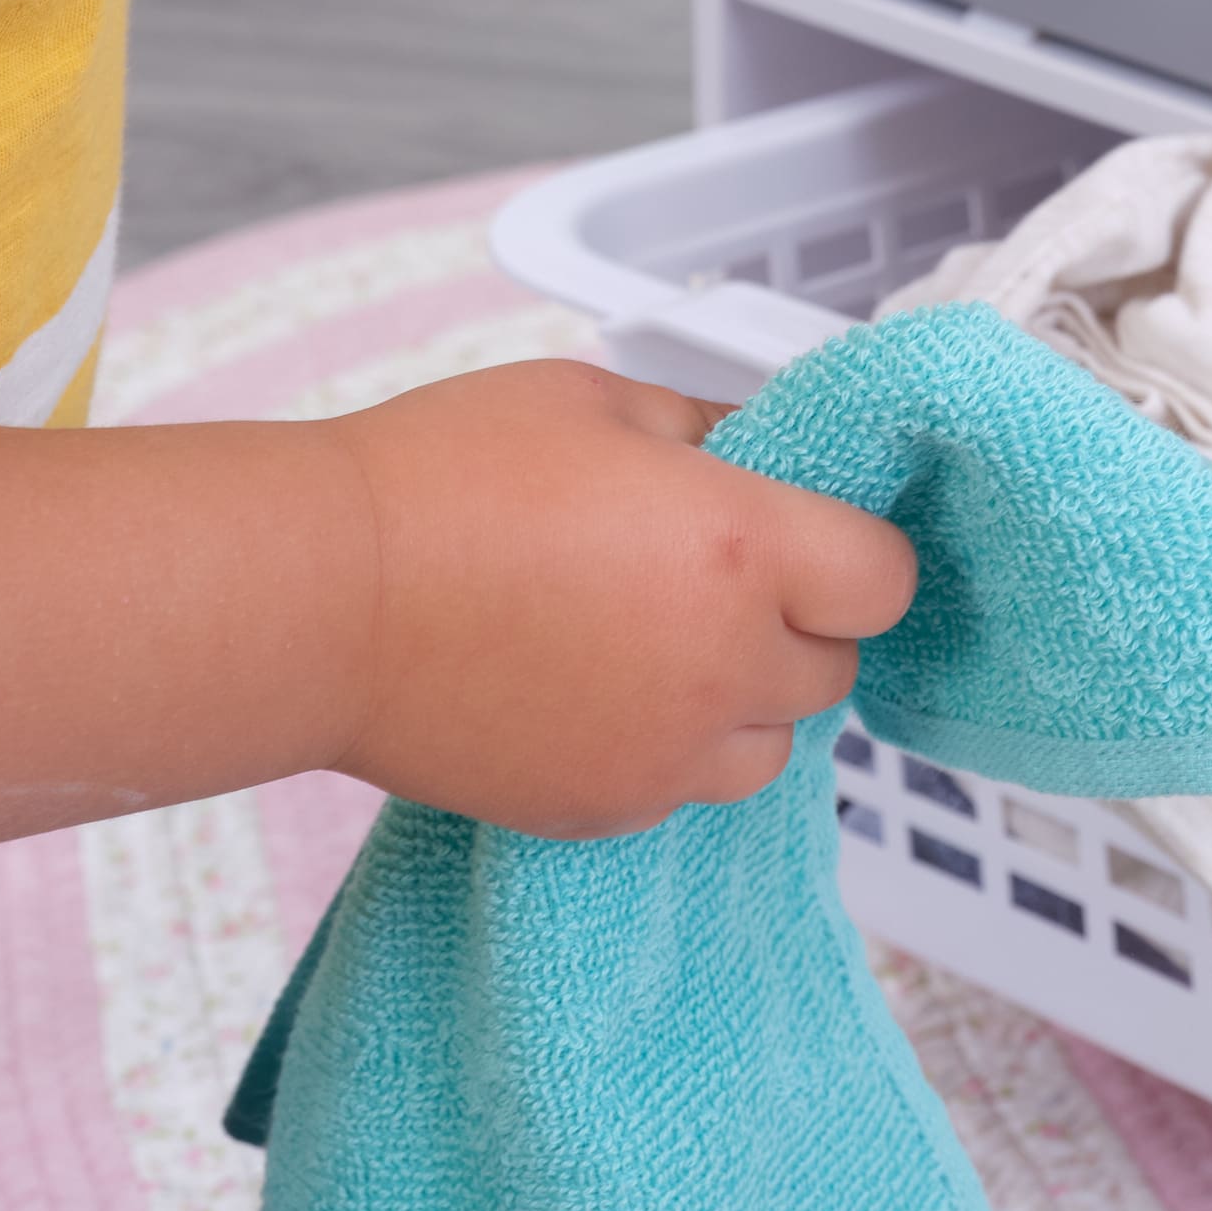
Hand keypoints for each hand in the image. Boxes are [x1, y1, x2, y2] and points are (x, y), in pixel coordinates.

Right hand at [317, 359, 917, 838]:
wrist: (326, 596)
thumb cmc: (450, 472)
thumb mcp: (599, 399)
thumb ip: (706, 431)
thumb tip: (762, 452)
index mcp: (742, 550)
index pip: (885, 581)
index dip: (858, 552)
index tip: (814, 529)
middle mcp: (724, 667)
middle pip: (835, 669)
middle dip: (800, 620)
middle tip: (721, 573)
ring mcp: (665, 755)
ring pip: (771, 745)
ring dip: (746, 696)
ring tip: (661, 637)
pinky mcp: (601, 811)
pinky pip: (684, 789)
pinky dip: (671, 745)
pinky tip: (599, 684)